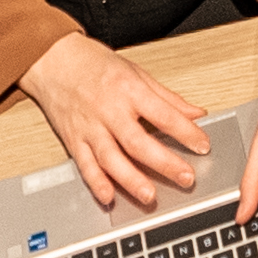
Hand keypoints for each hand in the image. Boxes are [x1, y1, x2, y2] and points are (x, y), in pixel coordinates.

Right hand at [20, 32, 208, 214]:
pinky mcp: (73, 140)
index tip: (203, 145)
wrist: (54, 60)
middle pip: (138, 142)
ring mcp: (90, 127)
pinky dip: (96, 183)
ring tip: (150, 196)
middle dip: (164, 163)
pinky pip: (85, 165)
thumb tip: (196, 114)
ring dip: (131, 180)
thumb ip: (167, 98)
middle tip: (186, 178)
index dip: (186, 131)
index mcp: (129, 90)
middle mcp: (109, 110)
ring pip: (112, 159)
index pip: (164, 114)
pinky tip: (109, 197)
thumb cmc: (95, 64)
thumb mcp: (137, 73)